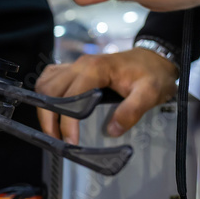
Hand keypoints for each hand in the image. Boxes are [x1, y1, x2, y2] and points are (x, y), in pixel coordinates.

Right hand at [35, 48, 177, 143]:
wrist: (155, 57)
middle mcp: (81, 64)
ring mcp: (76, 64)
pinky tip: (51, 107)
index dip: (67, 123)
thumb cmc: (152, 73)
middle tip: (56, 139)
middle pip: (49, 90)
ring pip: (46, 84)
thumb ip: (132, 111)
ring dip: (44, 107)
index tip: (71, 141)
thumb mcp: (150, 93)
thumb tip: (112, 129)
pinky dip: (45, 93)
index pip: (70, 98)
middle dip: (48, 118)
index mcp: (96, 69)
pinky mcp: (75, 68)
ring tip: (53, 128)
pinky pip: (50, 77)